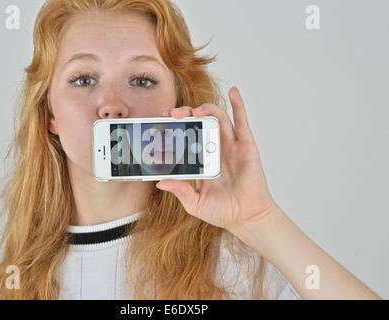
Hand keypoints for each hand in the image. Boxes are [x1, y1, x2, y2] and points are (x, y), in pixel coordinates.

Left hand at [156, 86, 278, 233]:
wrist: (246, 218)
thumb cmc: (223, 211)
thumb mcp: (195, 203)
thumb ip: (180, 191)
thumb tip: (161, 182)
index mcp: (201, 160)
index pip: (186, 136)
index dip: (175, 127)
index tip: (162, 121)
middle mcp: (214, 149)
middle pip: (199, 123)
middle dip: (185, 114)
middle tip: (173, 114)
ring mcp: (230, 146)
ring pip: (217, 118)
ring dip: (205, 109)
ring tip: (194, 112)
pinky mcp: (246, 146)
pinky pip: (242, 122)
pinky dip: (238, 105)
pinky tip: (234, 92)